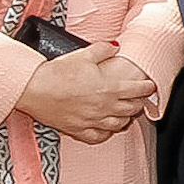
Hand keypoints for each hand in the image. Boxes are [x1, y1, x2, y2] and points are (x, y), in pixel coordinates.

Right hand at [16, 44, 153, 143]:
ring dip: (125, 118)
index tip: (150, 86)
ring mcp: (91, 120)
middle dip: (138, 103)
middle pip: (132, 109)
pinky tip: (106, 128)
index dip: (147, 88)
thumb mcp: (83, 55)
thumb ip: (103, 50)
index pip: (138, 91)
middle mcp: (104, 107)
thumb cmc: (57, 72)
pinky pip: (98, 137)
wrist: (34, 88)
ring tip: (125, 112)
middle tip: (138, 98)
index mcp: (109, 88)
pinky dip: (105, 133)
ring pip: (118, 124)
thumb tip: (115, 47)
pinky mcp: (77, 129)